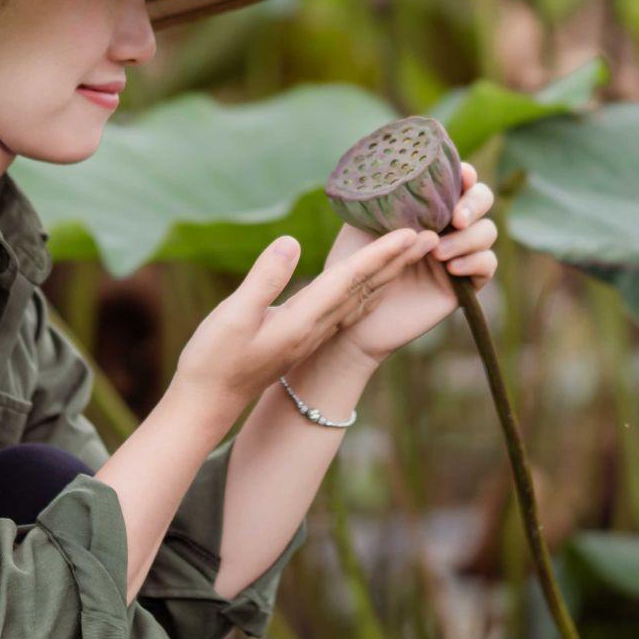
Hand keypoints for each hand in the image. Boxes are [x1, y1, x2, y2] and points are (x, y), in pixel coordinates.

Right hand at [174, 226, 439, 414]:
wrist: (207, 405)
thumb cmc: (214, 360)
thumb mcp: (233, 315)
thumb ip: (265, 279)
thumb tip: (292, 242)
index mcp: (304, 320)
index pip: (351, 279)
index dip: (381, 254)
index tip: (409, 233)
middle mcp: (316, 328)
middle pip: (366, 287)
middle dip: (398, 260)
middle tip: (431, 234)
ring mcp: (311, 335)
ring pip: (360, 298)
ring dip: (388, 273)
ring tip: (411, 252)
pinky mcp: (302, 336)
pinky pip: (346, 308)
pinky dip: (367, 289)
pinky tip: (374, 286)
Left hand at [324, 161, 497, 364]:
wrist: (352, 315)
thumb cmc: (352, 265)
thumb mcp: (361, 223)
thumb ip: (383, 199)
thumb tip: (403, 178)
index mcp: (425, 205)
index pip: (456, 179)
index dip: (464, 174)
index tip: (461, 177)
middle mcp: (446, 225)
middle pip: (482, 199)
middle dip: (474, 204)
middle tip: (455, 219)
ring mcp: (457, 254)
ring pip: (487, 232)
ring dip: (468, 238)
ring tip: (438, 253)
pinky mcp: (464, 284)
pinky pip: (488, 265)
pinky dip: (476, 262)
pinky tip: (452, 269)